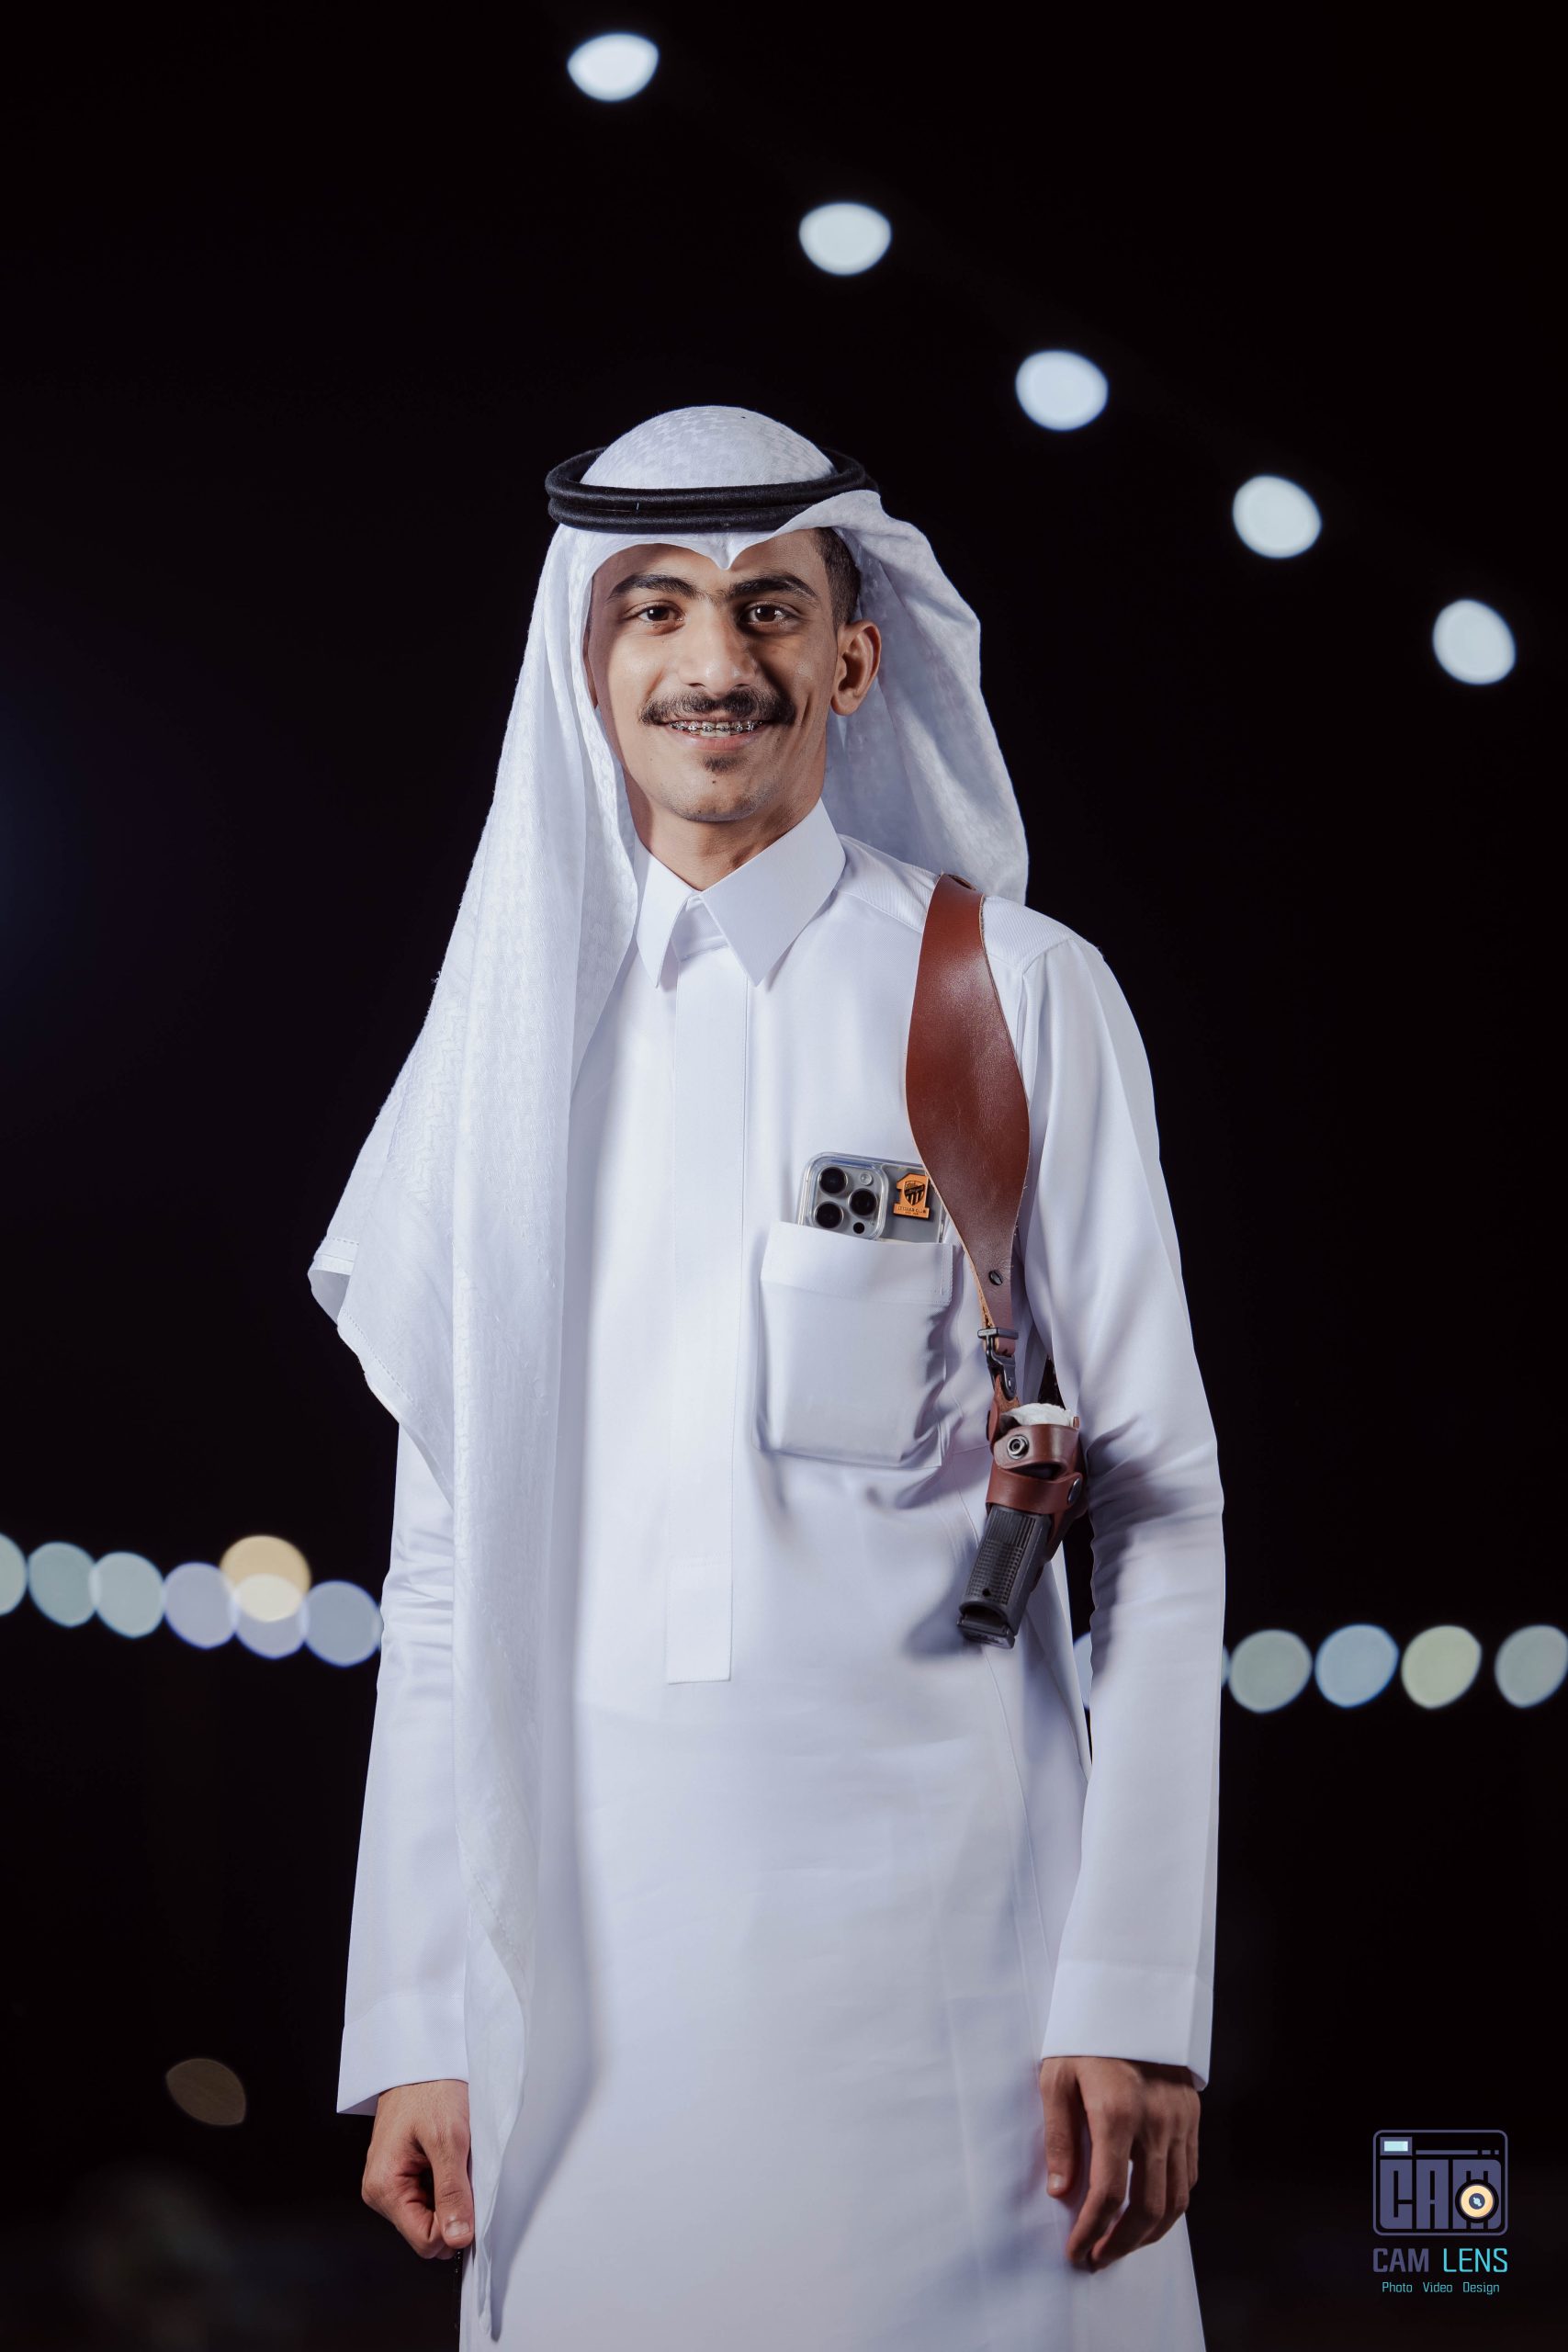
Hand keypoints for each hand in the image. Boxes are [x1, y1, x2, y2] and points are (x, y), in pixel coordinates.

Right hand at [361, 2078, 473, 2259]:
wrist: (421, 2060)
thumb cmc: (430, 2089)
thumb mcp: (449, 2140)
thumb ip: (452, 2193)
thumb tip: (457, 2239)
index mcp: (384, 2188)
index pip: (425, 2242)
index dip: (454, 2227)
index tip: (470, 2197)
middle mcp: (381, 2192)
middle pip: (427, 2231)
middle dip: (452, 2207)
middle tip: (461, 2168)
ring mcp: (390, 2184)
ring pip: (430, 2214)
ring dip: (450, 2193)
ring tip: (453, 2157)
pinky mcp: (401, 2174)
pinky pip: (429, 2196)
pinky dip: (445, 2182)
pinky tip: (446, 2157)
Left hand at [1039, 2054, 1198, 2268]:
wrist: (1132, 1996)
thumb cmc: (1086, 2035)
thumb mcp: (1057, 2076)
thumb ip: (1059, 2136)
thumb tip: (1061, 2191)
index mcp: (1117, 2113)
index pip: (1109, 2193)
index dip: (1092, 2231)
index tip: (1075, 2251)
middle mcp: (1156, 2123)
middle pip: (1148, 2208)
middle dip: (1122, 2244)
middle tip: (1097, 2259)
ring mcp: (1180, 2122)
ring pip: (1177, 2200)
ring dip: (1150, 2234)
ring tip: (1122, 2246)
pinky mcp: (1193, 2118)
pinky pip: (1190, 2176)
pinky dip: (1173, 2205)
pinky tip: (1150, 2214)